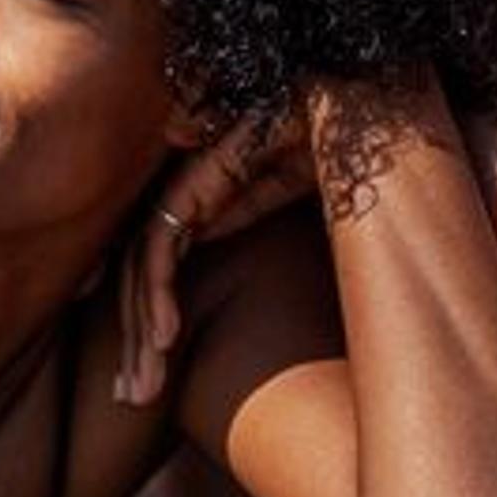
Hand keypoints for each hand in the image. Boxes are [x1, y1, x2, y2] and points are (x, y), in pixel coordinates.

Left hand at [116, 104, 316, 407]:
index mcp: (202, 176)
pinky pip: (166, 236)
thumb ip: (243, 201)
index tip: (139, 369)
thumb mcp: (286, 182)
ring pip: (144, 259)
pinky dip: (160, 289)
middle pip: (141, 263)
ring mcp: (191, 170)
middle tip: (133, 396)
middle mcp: (188, 172)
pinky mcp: (204, 173)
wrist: (364, 100)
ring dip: (142, 327)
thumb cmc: (332, 133)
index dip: (140, 309)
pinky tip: (166, 337)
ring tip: (145, 386)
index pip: (154, 252)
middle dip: (134, 337)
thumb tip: (201, 232)